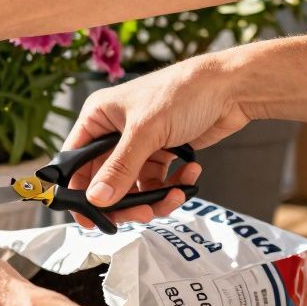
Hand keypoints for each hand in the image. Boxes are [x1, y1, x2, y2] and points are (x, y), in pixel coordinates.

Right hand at [65, 53, 245, 225]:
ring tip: (174, 197)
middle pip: (105, 180)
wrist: (232, 87)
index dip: (78, 191)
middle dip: (124, 200)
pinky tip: (190, 174)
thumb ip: (120, 168)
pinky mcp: (162, 152)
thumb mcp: (146, 132)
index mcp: (97, 119)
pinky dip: (173, 186)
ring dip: (153, 198)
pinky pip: (158, 182)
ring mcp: (139, 144)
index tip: (88, 218)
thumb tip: (96, 200)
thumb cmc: (182, 92)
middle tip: (142, 213)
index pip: (75, 161)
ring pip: (134, 186)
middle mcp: (114, 132)